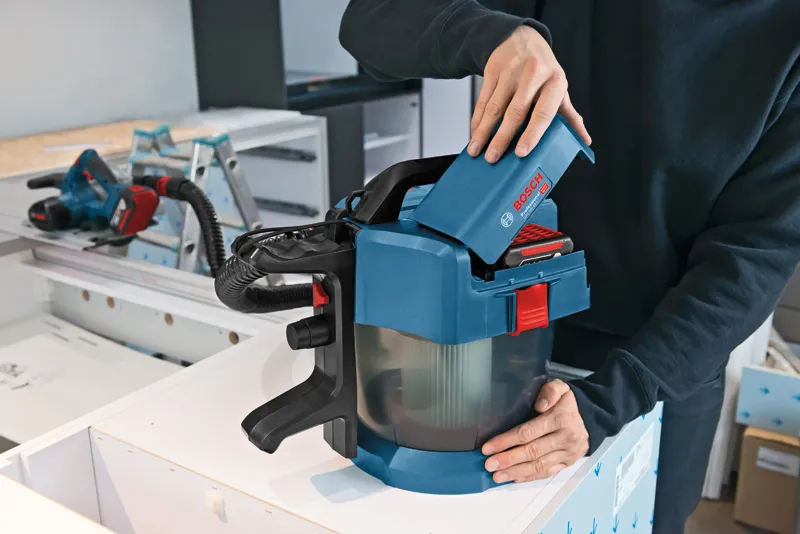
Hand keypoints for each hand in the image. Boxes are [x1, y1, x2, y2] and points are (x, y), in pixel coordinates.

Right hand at [469, 25, 590, 163]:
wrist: (522, 38)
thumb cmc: (543, 70)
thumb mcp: (559, 87)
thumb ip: (570, 115)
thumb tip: (585, 141)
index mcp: (555, 82)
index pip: (543, 113)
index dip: (532, 134)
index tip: (521, 153)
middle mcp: (533, 75)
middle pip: (515, 112)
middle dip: (501, 138)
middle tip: (492, 158)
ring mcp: (511, 71)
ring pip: (494, 107)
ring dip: (483, 132)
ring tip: (476, 150)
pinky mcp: (493, 69)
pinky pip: (483, 99)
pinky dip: (477, 119)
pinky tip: (474, 132)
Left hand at [482, 379, 588, 482]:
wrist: (590, 416)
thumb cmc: (566, 402)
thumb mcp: (560, 387)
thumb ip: (549, 391)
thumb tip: (540, 405)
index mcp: (560, 419)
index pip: (528, 432)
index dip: (507, 441)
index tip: (488, 447)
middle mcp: (565, 438)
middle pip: (532, 452)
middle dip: (508, 460)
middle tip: (489, 465)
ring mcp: (567, 453)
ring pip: (539, 466)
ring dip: (516, 472)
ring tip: (497, 475)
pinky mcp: (568, 463)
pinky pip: (547, 472)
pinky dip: (530, 477)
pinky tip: (514, 478)